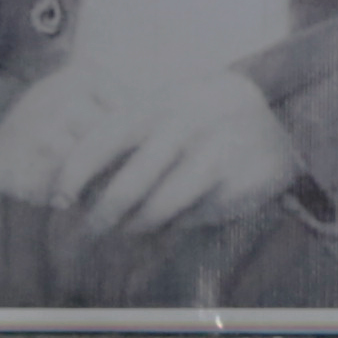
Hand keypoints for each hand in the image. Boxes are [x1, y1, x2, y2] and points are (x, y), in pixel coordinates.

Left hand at [0, 66, 295, 235]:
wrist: (278, 116)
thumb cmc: (202, 117)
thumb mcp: (165, 109)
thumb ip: (124, 134)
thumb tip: (71, 182)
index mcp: (157, 104)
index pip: (102, 140)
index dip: (73, 174)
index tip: (59, 200)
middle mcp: (184, 126)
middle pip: (126, 186)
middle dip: (100, 217)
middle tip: (87, 233)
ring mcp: (213, 154)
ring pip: (157, 209)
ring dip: (133, 229)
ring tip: (125, 233)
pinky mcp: (236, 184)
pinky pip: (189, 219)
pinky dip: (170, 231)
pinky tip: (163, 231)